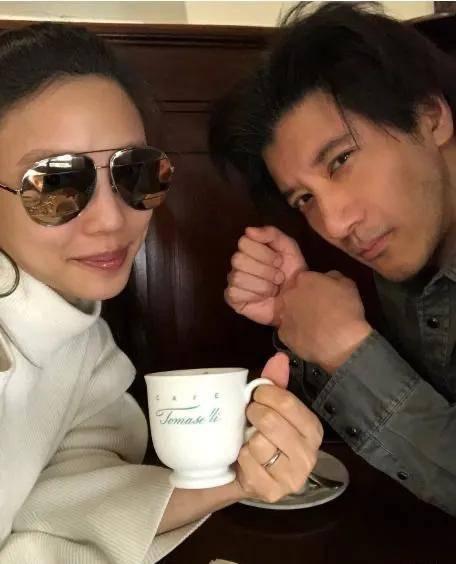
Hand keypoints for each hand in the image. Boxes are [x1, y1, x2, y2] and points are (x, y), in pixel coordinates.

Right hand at [225, 226, 306, 325]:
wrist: (298, 299)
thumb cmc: (292, 272)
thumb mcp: (288, 247)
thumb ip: (271, 234)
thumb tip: (248, 230)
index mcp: (250, 248)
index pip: (243, 242)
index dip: (263, 253)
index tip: (278, 261)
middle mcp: (238, 263)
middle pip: (238, 259)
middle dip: (264, 270)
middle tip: (278, 278)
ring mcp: (233, 280)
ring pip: (238, 277)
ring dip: (262, 285)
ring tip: (273, 289)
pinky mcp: (232, 298)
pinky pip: (235, 293)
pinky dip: (254, 296)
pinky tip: (262, 298)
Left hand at [234, 353, 322, 502]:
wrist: (242, 473)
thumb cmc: (259, 433)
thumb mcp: (268, 406)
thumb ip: (275, 382)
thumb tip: (280, 357)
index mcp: (313, 428)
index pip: (285, 401)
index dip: (263, 394)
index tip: (255, 396)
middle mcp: (310, 454)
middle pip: (270, 421)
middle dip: (252, 415)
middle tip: (250, 419)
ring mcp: (294, 478)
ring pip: (258, 444)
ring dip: (247, 440)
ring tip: (249, 442)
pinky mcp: (274, 493)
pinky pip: (248, 464)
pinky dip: (241, 459)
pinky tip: (247, 461)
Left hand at [278, 270, 371, 372]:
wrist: (340, 342)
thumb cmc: (346, 310)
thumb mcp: (348, 284)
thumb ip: (333, 277)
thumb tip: (326, 278)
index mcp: (304, 279)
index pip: (304, 278)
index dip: (313, 286)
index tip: (320, 294)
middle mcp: (289, 295)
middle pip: (292, 294)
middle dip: (301, 299)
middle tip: (315, 309)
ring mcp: (283, 315)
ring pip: (287, 312)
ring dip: (296, 315)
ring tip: (311, 325)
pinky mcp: (283, 334)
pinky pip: (287, 330)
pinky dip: (295, 333)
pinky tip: (307, 337)